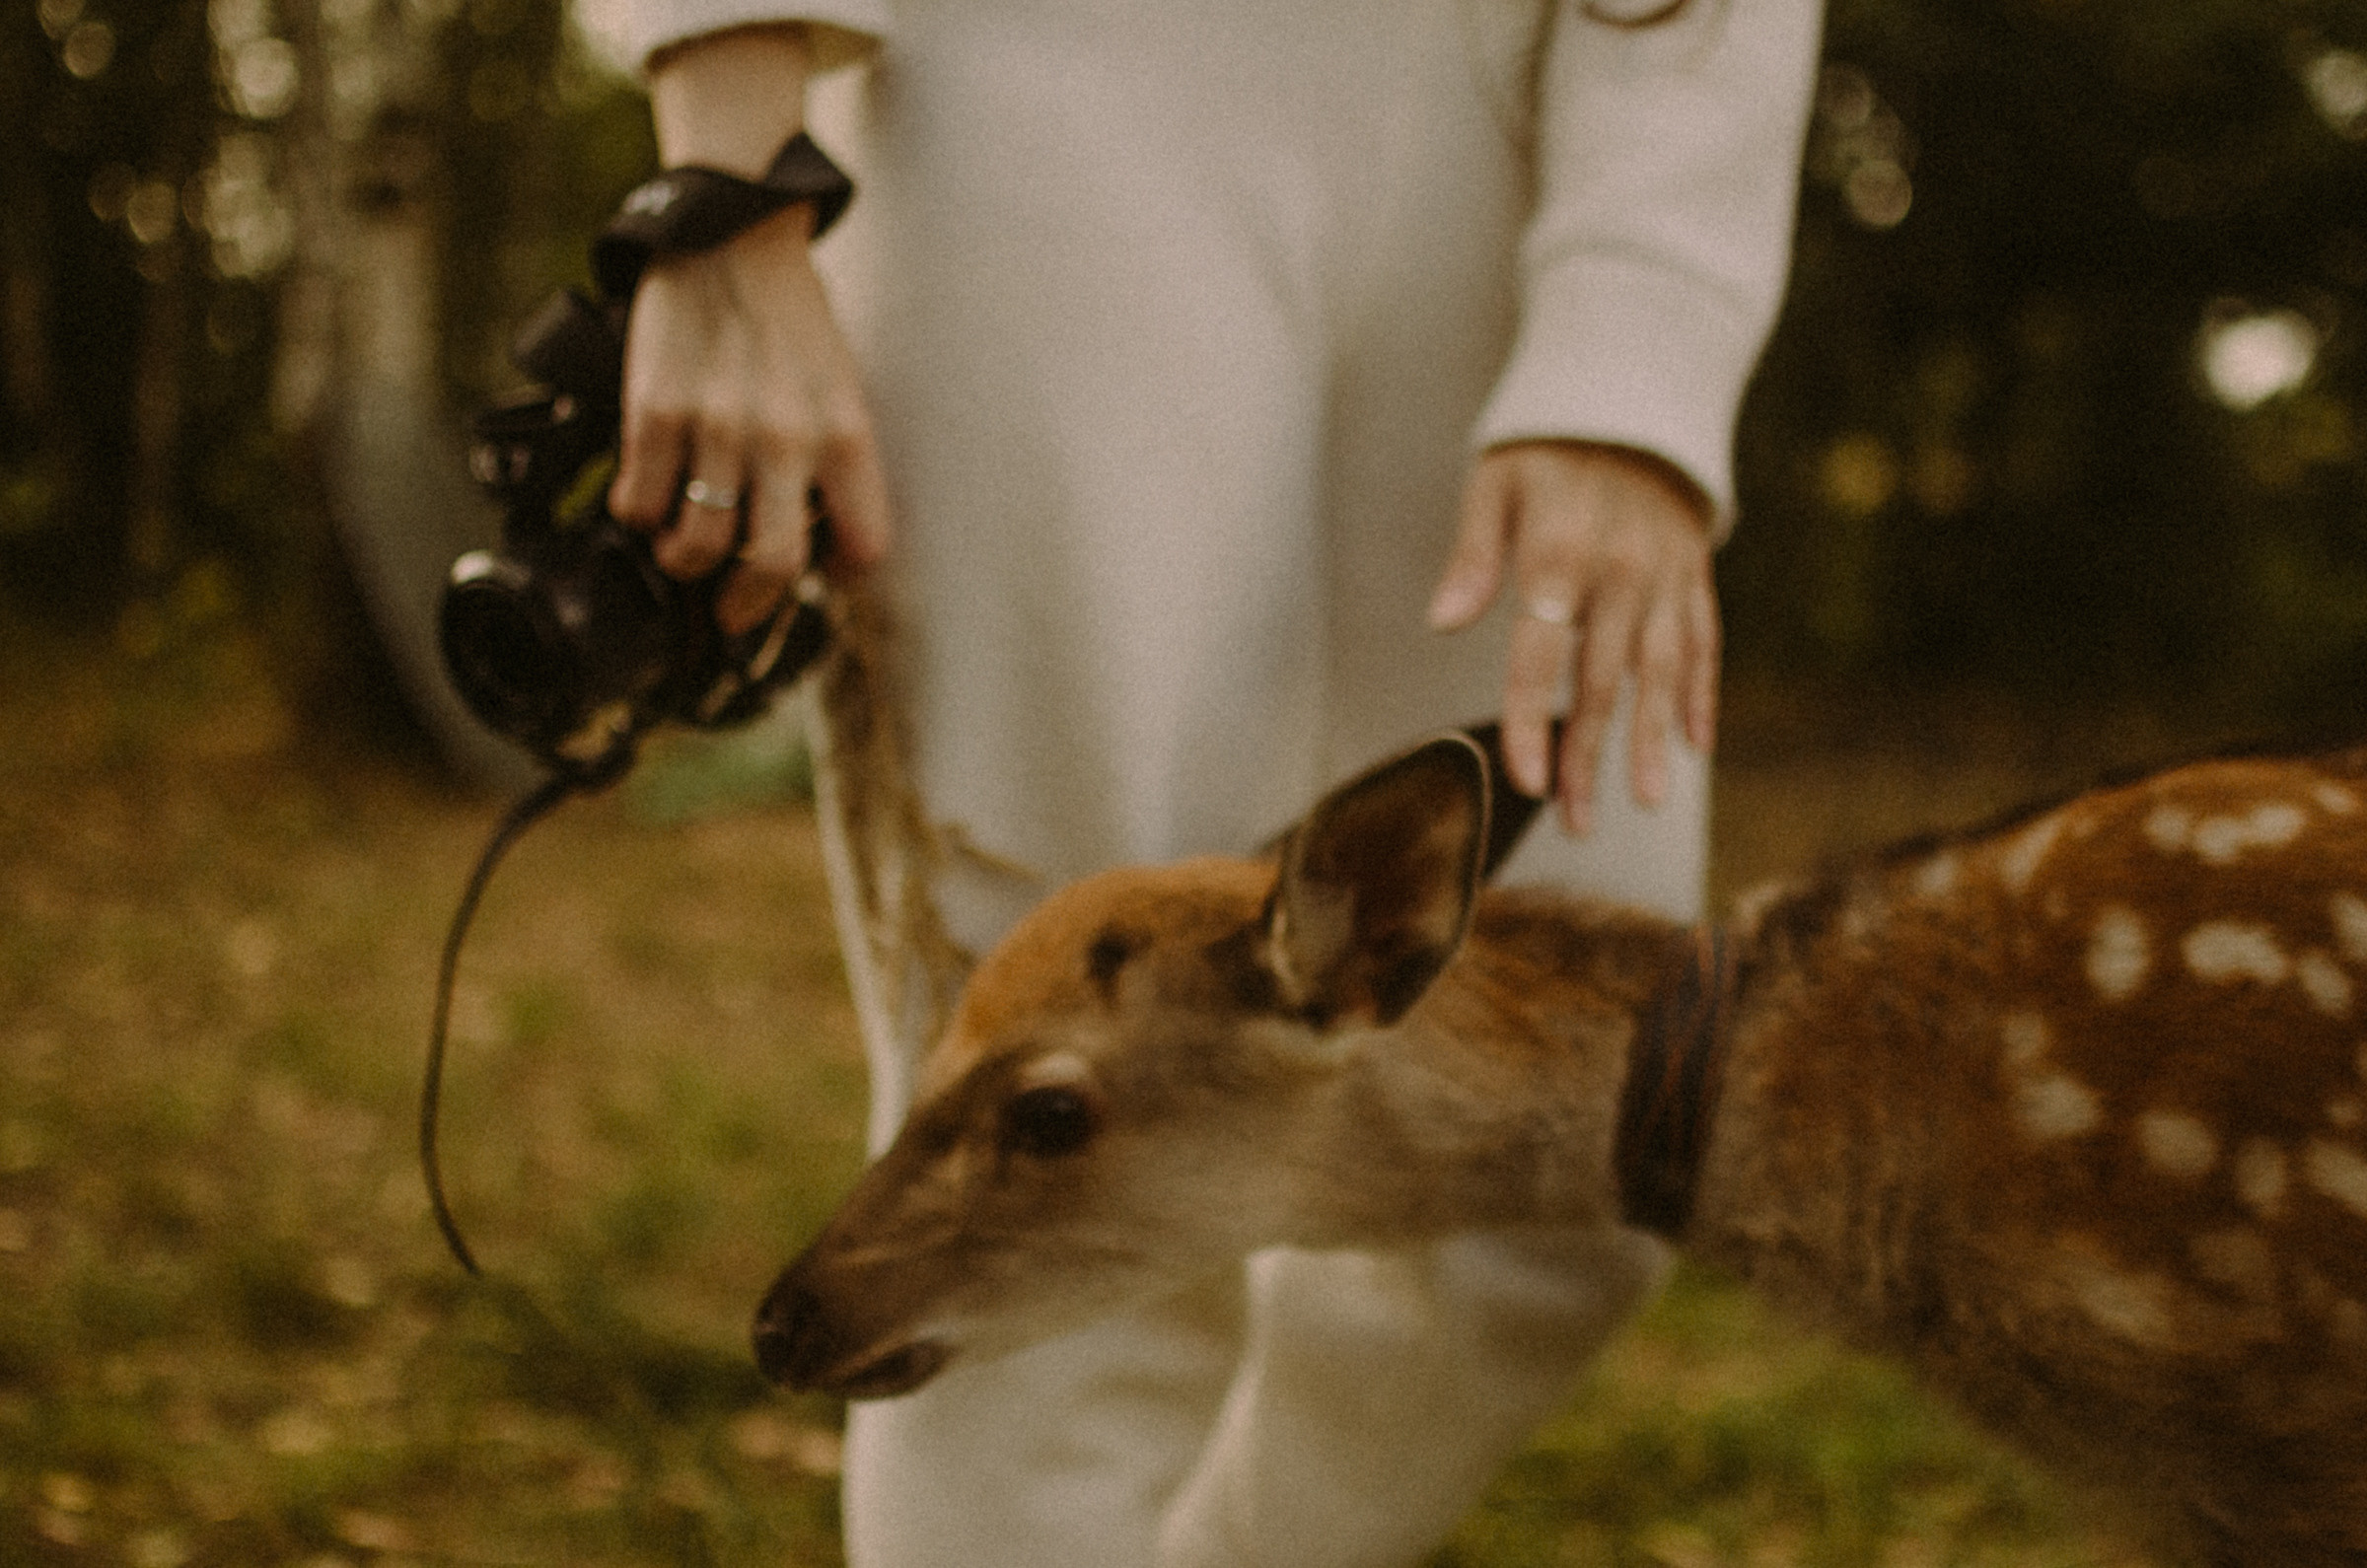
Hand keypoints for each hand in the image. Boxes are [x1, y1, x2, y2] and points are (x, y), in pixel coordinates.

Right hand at [607, 207, 890, 632]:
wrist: (730, 235)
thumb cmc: (791, 317)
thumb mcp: (841, 386)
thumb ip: (835, 461)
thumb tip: (818, 542)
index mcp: (845, 433)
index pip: (863, 549)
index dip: (841, 574)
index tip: (821, 573)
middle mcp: (785, 437)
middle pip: (773, 568)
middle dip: (748, 604)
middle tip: (733, 608)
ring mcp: (716, 426)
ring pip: (695, 549)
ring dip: (684, 563)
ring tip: (681, 549)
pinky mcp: (654, 411)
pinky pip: (638, 504)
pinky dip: (638, 515)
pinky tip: (646, 496)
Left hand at [1427, 441, 1718, 835]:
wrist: (1632, 393)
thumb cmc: (1544, 448)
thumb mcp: (1494, 482)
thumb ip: (1473, 555)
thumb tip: (1441, 622)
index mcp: (1560, 553)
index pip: (1540, 656)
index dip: (1530, 722)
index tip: (1527, 782)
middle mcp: (1621, 571)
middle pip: (1602, 682)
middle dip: (1588, 758)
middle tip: (1576, 823)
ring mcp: (1666, 575)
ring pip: (1661, 673)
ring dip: (1651, 742)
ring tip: (1646, 803)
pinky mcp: (1695, 574)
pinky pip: (1703, 642)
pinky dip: (1701, 694)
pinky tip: (1695, 746)